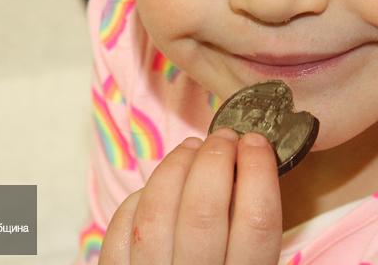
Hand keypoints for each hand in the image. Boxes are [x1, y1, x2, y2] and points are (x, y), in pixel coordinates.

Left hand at [99, 128, 282, 264]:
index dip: (258, 171)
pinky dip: (137, 202)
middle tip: (225, 138)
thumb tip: (249, 169)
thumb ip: (250, 239)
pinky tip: (157, 189)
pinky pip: (119, 235)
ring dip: (174, 168)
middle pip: (203, 210)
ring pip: (155, 214)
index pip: (257, 221)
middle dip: (215, 159)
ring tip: (191, 149)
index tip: (258, 142)